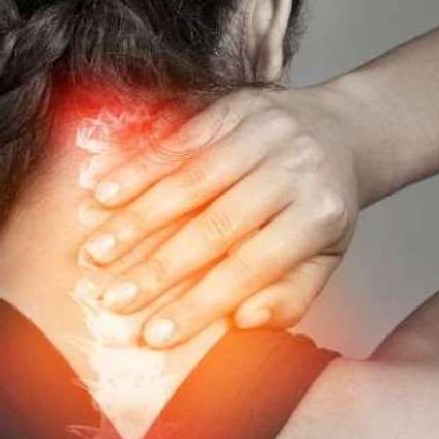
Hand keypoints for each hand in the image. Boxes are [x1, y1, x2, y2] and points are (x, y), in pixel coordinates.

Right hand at [78, 82, 360, 346]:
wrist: (342, 130)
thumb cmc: (321, 209)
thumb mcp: (325, 258)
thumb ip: (289, 295)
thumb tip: (244, 322)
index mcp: (320, 214)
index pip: (254, 266)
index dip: (202, 302)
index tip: (155, 334)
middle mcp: (294, 168)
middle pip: (217, 224)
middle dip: (159, 266)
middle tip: (112, 299)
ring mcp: (262, 131)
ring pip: (190, 178)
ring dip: (136, 216)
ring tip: (96, 251)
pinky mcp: (233, 104)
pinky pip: (176, 137)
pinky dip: (134, 166)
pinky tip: (100, 192)